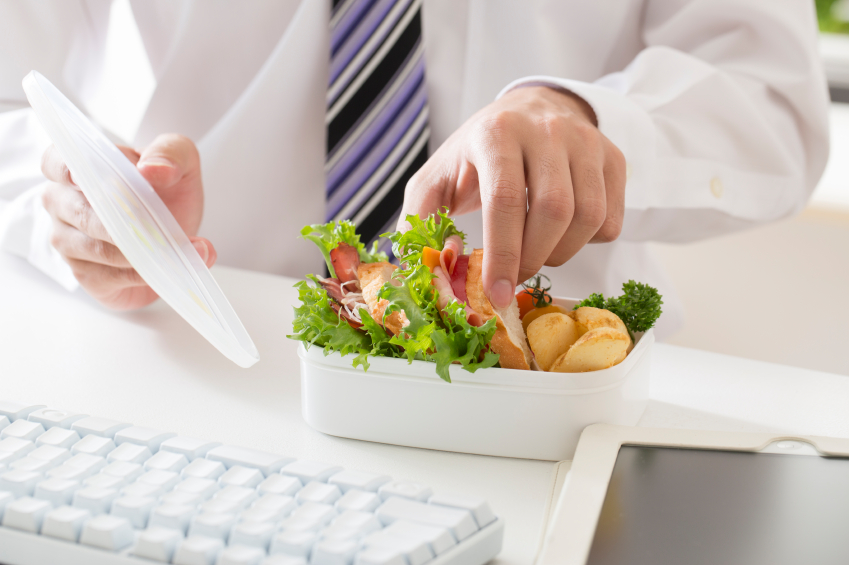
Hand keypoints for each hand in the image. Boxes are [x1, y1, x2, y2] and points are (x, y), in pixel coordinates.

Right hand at [40, 134, 216, 309]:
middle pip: (82, 213)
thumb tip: (151, 169)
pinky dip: (141, 274)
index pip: (54, 162)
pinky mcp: (85, 273)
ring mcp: (69, 241)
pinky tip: (164, 268)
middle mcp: (64, 203)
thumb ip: (169, 154)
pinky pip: (109, 276)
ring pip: (97, 248)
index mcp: (79, 167)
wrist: (177, 232)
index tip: (82, 178)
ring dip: (139, 251)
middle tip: (158, 226)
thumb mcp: (180, 160)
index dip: (64, 170)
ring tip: (175, 250)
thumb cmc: (168, 189)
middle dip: (123, 222)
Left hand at [400, 86, 625, 308]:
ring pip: (588, 217)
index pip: (505, 200)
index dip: (502, 254)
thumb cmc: (479, 153)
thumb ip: (419, 217)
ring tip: (536, 253)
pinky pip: (612, 218)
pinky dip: (588, 241)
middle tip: (514, 276)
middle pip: (554, 211)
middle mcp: (546, 131)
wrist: (530, 109)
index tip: (496, 293)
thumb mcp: (437, 175)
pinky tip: (563, 233)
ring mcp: (587, 142)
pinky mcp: (614, 158)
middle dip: (534, 258)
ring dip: (561, 253)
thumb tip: (416, 265)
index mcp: (496, 133)